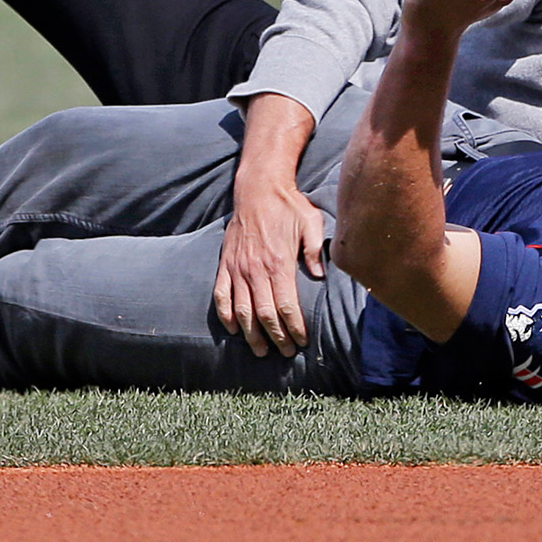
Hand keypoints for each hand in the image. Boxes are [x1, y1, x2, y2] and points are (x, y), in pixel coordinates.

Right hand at [213, 180, 326, 357]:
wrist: (257, 188)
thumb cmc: (289, 205)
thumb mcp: (311, 222)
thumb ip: (316, 250)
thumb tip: (320, 275)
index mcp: (279, 263)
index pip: (286, 306)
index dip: (294, 328)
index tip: (301, 341)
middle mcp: (256, 270)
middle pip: (264, 314)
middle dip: (276, 337)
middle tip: (285, 353)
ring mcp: (237, 268)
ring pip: (242, 310)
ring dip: (251, 334)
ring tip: (261, 351)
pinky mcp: (225, 263)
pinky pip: (221, 294)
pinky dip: (226, 314)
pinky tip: (233, 328)